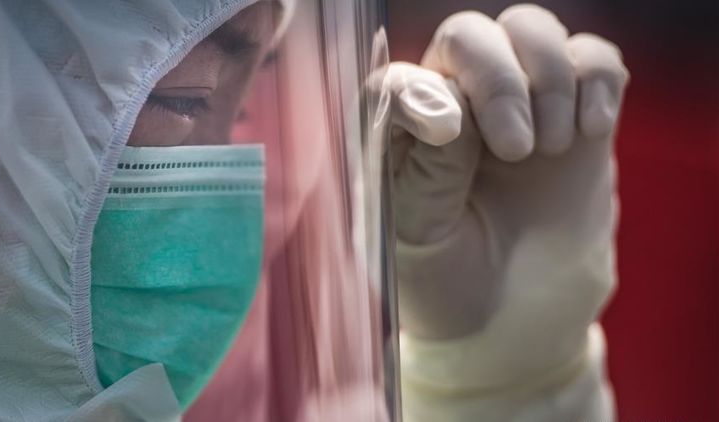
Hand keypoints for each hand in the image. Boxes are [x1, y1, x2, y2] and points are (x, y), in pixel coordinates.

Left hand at [389, 3, 627, 369]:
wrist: (510, 315)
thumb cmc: (445, 276)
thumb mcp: (418, 237)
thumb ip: (429, 171)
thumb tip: (450, 106)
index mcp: (397, 133)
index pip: (399, 78)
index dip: (424, 91)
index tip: (451, 135)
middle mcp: (452, 104)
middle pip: (469, 35)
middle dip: (500, 80)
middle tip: (518, 150)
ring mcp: (515, 105)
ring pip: (529, 30)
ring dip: (549, 78)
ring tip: (550, 149)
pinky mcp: (571, 116)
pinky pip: (593, 58)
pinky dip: (597, 78)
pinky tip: (590, 129)